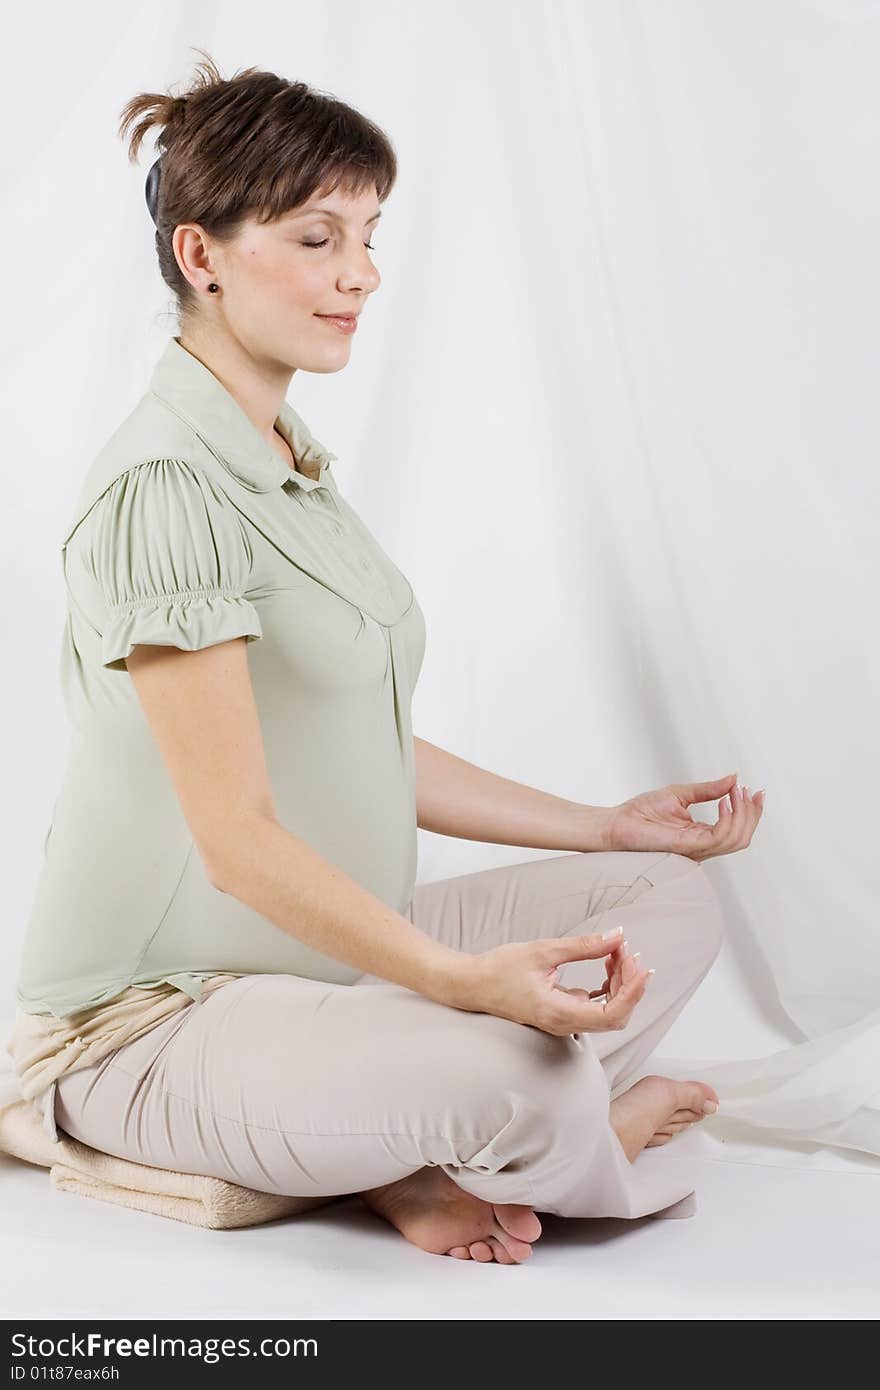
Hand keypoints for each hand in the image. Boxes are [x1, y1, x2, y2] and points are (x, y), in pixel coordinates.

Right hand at [455, 927, 651, 1037]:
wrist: (471, 984)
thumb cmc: (500, 968)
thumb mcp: (543, 951)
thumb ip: (584, 946)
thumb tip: (617, 936)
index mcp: (559, 1013)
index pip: (611, 1014)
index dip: (632, 992)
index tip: (642, 967)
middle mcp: (564, 1024)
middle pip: (614, 1014)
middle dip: (628, 983)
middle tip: (627, 951)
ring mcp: (563, 1022)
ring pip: (606, 1011)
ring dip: (618, 983)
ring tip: (617, 952)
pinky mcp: (560, 1013)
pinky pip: (593, 1006)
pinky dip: (605, 987)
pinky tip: (606, 965)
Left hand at [604, 773, 764, 862]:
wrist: (616, 823)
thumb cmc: (641, 812)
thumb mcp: (681, 793)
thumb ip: (708, 789)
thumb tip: (733, 778)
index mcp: (701, 835)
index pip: (737, 830)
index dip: (752, 812)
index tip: (756, 791)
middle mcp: (702, 845)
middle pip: (742, 837)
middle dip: (752, 813)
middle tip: (748, 790)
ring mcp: (696, 848)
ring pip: (735, 840)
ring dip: (743, 814)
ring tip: (737, 792)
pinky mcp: (687, 846)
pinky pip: (718, 838)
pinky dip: (727, 819)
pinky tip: (724, 801)